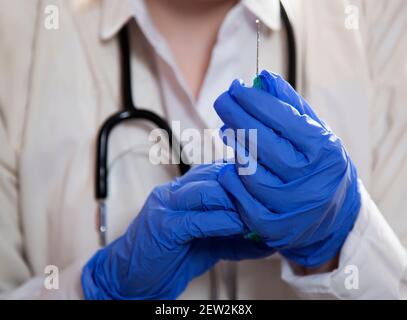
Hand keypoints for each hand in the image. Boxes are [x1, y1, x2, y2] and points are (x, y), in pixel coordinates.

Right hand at [81, 164, 273, 299]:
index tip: (270, 185)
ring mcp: (166, 206)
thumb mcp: (208, 245)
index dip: (243, 177)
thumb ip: (235, 238)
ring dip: (235, 201)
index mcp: (183, 190)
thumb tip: (268, 240)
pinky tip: (238, 226)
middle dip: (244, 186)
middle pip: (214, 175)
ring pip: (207, 190)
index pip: (217, 171)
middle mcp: (174, 192)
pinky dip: (221, 222)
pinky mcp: (163, 226)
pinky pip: (197, 219)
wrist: (130, 277)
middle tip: (269, 197)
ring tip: (257, 213)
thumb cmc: (170, 257)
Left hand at [214, 71, 360, 267]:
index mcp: (324, 151)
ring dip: (235, 148)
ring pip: (250, 172)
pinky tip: (228, 167)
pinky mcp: (273, 227)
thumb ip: (292, 107)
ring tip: (226, 131)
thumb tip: (264, 78)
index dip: (255, 101)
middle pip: (263, 143)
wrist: (333, 217)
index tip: (236, 87)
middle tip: (222, 101)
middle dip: (237, 117)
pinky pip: (243, 201)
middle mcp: (309, 180)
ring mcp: (291, 206)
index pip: (283, 119)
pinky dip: (232, 182)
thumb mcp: (317, 134)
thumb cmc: (320, 167)